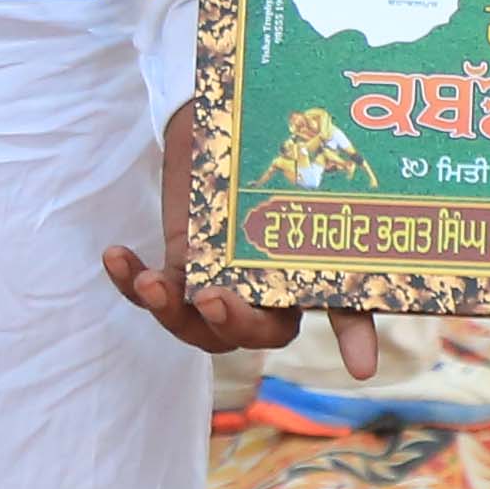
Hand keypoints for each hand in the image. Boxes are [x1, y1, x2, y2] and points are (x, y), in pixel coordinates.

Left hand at [104, 100, 373, 375]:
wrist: (222, 121)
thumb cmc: (276, 158)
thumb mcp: (308, 188)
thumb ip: (339, 231)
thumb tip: (373, 259)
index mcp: (303, 278)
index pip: (348, 311)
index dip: (354, 342)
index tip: (362, 367)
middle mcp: (261, 291)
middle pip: (249, 333)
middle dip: (229, 322)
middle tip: (212, 296)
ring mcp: (214, 282)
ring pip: (193, 325)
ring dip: (168, 311)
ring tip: (151, 283)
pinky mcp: (175, 268)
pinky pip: (148, 292)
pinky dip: (128, 281)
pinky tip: (116, 255)